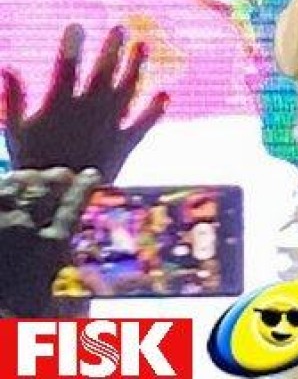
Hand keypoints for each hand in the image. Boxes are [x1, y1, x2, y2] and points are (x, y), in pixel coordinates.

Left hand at [0, 167, 100, 316]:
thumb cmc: (13, 320)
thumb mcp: (50, 316)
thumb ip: (70, 304)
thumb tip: (84, 301)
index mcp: (50, 247)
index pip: (73, 204)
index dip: (84, 186)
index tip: (90, 175)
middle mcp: (24, 228)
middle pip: (44, 188)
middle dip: (57, 177)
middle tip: (63, 175)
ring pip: (13, 186)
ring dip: (26, 179)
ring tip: (31, 178)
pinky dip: (1, 189)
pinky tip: (4, 189)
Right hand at [3, 25, 168, 182]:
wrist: (57, 201)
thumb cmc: (33, 164)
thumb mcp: (16, 132)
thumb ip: (14, 98)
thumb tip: (7, 68)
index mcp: (60, 105)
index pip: (66, 68)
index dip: (71, 46)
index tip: (76, 25)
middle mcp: (88, 111)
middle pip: (103, 72)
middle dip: (112, 48)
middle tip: (120, 28)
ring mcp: (109, 125)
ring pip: (127, 89)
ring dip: (136, 66)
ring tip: (143, 45)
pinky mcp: (124, 143)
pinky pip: (143, 123)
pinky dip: (155, 109)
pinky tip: (164, 94)